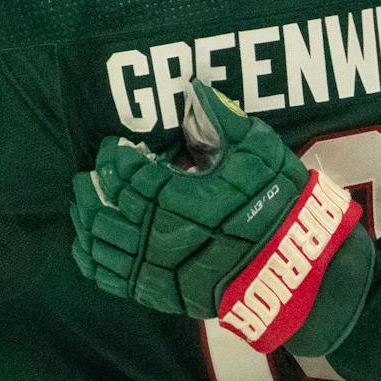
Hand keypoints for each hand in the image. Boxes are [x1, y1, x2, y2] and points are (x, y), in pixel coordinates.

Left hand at [70, 82, 372, 353]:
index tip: (116, 143)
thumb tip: (196, 87)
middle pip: (106, 207)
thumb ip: (224, 119)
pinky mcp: (159, 294)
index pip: (129, 175)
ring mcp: (158, 269)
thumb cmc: (280, 206)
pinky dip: (91, 260)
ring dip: (85, 217)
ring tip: (83, 199)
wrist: (297, 271)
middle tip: (91, 169)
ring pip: (101, 243)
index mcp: (182, 200)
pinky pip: (110, 279)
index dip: (116, 157)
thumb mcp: (260, 153)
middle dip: (93, 184)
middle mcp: (161, 238)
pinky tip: (85, 244)